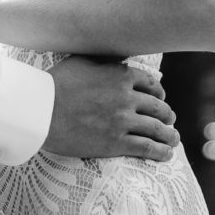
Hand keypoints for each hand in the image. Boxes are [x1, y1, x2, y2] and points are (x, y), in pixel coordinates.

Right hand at [44, 56, 179, 161]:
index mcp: (121, 75)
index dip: (159, 93)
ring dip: (169, 134)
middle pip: (158, 107)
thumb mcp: (82, 61)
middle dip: (167, 115)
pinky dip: (160, 151)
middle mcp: (127, 97)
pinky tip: (167, 155)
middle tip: (169, 120)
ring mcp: (123, 121)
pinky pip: (147, 147)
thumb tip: (116, 58)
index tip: (160, 99)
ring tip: (173, 139)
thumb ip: (103, 60)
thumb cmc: (56, 84)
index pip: (152, 84)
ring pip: (157, 128)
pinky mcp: (116, 143)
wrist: (40, 111)